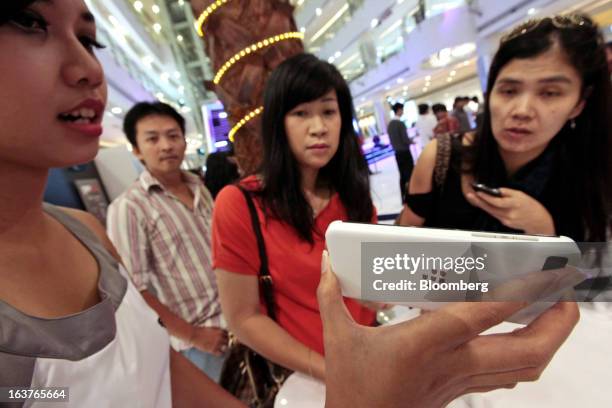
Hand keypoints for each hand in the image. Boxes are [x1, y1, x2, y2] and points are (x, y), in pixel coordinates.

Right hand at [190, 327, 228, 355]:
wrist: (194, 334)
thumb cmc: (202, 331)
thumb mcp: (212, 328)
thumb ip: (218, 330)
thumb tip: (225, 333)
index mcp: (220, 331)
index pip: (228, 334)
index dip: (227, 336)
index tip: (224, 338)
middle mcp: (220, 337)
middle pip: (228, 340)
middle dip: (227, 342)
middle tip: (224, 344)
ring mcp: (216, 343)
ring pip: (226, 347)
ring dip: (225, 348)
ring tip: (222, 349)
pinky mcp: (212, 349)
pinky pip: (220, 353)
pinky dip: (221, 353)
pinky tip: (219, 353)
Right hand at [318, 251, 578, 407]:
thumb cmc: (351, 387)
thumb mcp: (336, 337)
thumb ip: (331, 295)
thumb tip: (326, 262)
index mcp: (421, 344)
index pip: (478, 314)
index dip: (513, 292)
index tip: (537, 269)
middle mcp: (451, 363)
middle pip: (524, 350)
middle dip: (556, 322)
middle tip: (565, 290)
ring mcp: (462, 380)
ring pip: (525, 367)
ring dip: (550, 339)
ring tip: (558, 310)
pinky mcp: (463, 390)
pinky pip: (509, 375)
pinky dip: (529, 355)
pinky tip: (527, 338)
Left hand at [466, 187, 554, 234]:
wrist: (538, 221)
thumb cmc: (531, 206)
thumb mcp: (521, 194)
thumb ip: (507, 192)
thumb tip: (495, 190)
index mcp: (515, 204)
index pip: (497, 202)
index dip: (486, 197)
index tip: (478, 192)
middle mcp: (509, 214)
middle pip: (490, 207)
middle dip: (478, 201)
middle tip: (469, 195)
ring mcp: (506, 220)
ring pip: (490, 211)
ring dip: (481, 204)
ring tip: (472, 197)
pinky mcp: (505, 223)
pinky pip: (494, 214)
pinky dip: (489, 209)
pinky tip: (483, 204)